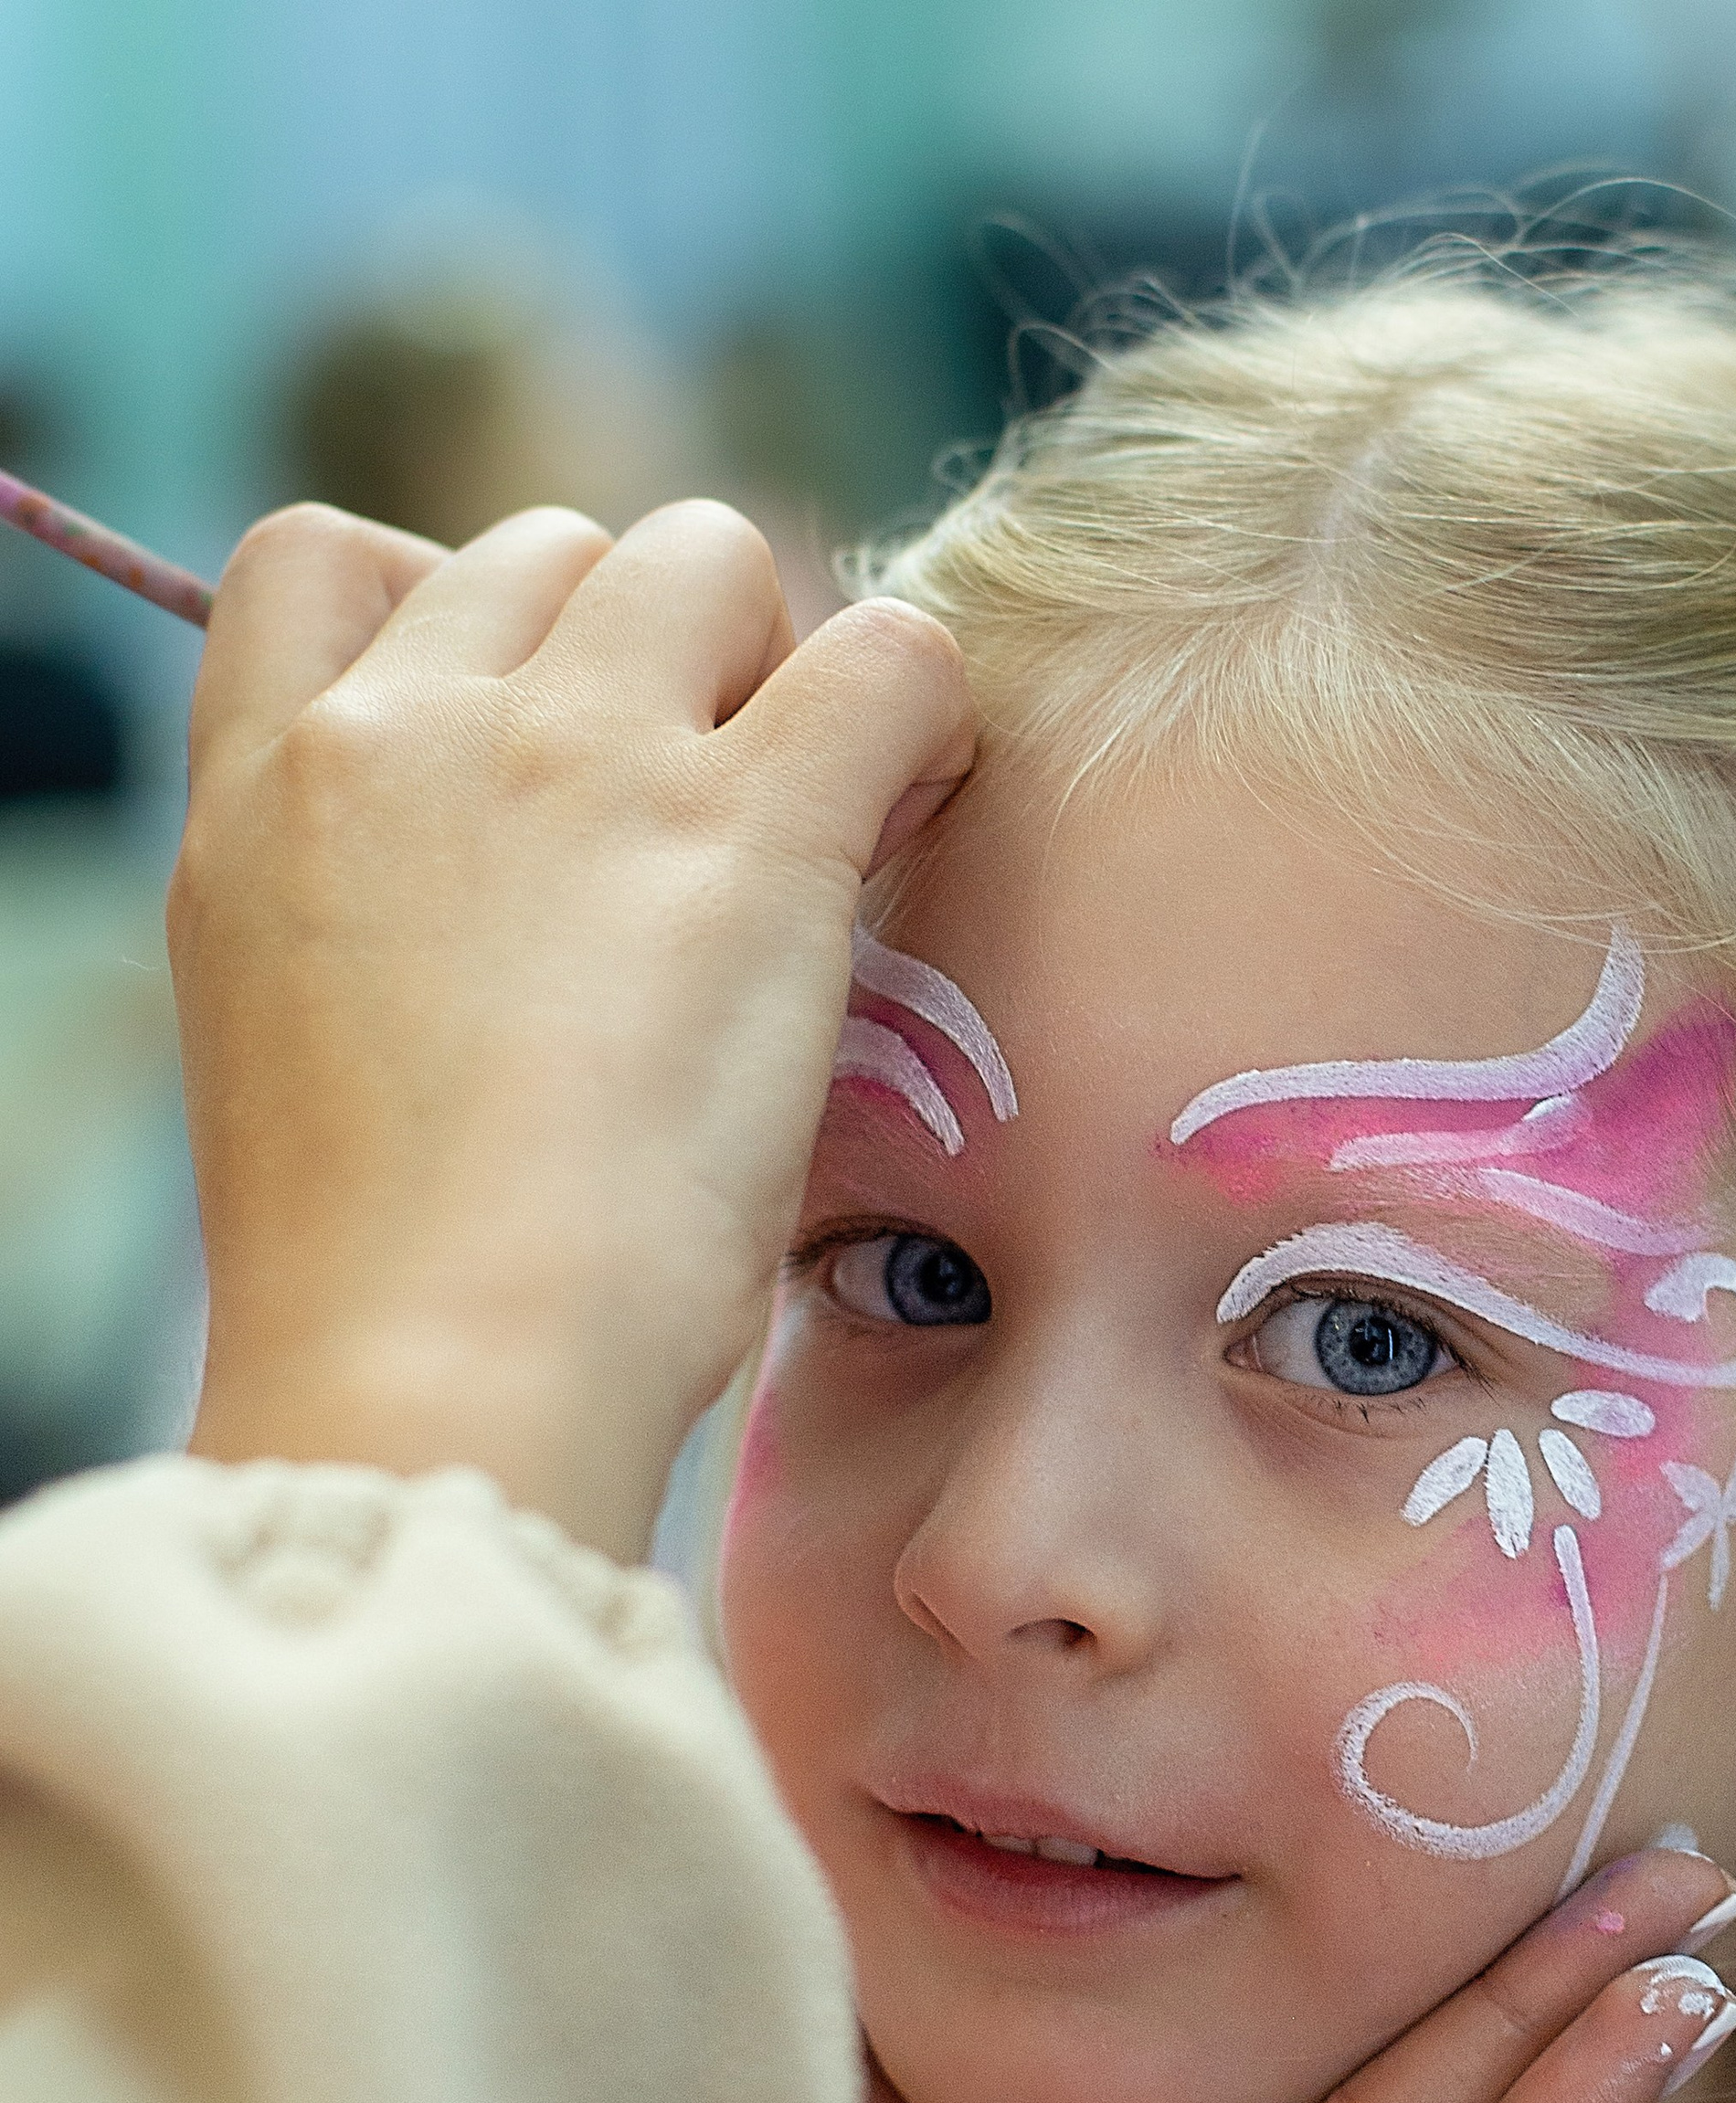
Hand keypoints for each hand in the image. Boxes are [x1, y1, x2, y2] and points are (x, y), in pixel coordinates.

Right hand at [173, 499, 972, 1556]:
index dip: (451, 615)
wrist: (445, 1372)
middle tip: (703, 825)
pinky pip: (887, 652)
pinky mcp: (745, 828)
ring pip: (711, 560)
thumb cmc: (390, 1287)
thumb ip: (376, 919)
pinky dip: (924, 706)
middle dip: (642, 656)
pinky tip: (917, 808)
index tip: (529, 734)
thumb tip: (508, 889)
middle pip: (555, 553)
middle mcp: (409, 729)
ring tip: (813, 830)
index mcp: (266, 792)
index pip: (324, 564)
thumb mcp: (301, 1053)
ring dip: (775, 666)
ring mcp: (576, 758)